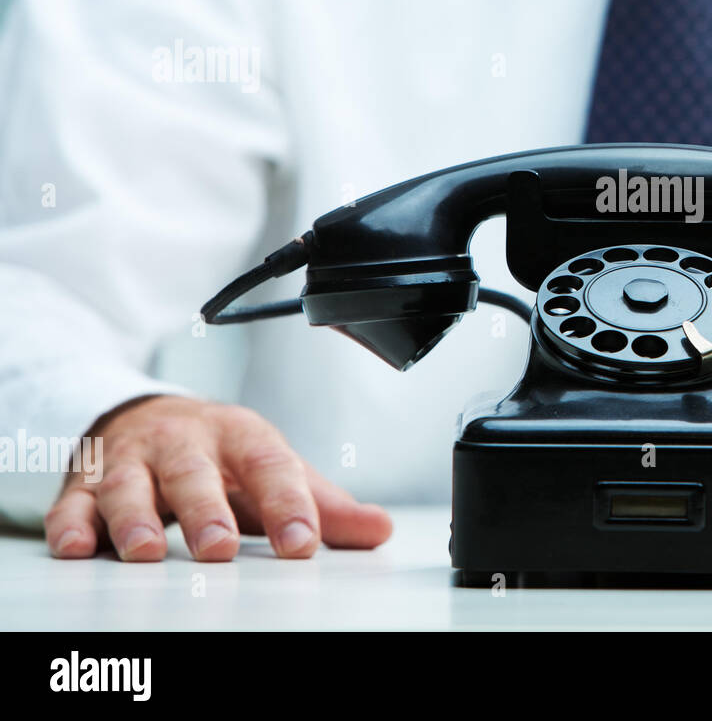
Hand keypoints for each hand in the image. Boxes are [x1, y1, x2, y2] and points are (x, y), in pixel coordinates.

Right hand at [44, 395, 391, 561]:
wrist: (152, 416)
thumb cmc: (224, 454)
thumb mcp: (275, 470)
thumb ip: (324, 505)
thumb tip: (380, 530)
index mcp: (241, 437)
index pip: (270, 467)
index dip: (288, 504)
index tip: (302, 542)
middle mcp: (185, 443)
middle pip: (194, 473)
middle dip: (205, 510)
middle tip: (218, 547)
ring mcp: (134, 460)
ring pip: (130, 485)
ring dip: (134, 518)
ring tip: (145, 553)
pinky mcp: (89, 482)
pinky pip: (75, 501)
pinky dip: (73, 523)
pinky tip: (79, 546)